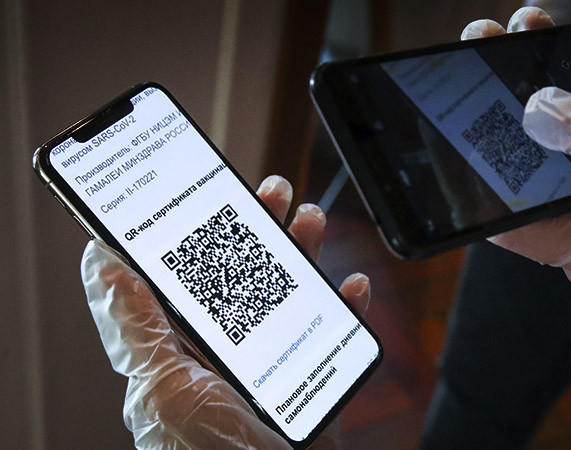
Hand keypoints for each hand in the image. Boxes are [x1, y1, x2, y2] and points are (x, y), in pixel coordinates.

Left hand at [81, 175, 370, 448]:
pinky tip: (351, 287)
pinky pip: (331, 329)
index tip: (201, 193)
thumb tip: (105, 269)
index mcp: (182, 345)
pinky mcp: (307, 372)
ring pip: (287, 289)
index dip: (189, 231)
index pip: (179, 275)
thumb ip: (138, 331)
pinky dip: (345, 305)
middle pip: (240, 271)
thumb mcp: (163, 389)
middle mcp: (224, 345)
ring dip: (301, 250)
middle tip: (271, 192)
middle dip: (257, 228)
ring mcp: (269, 357)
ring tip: (311, 219)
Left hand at [462, 7, 570, 291]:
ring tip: (511, 38)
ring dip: (532, 94)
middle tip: (476, 56)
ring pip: (549, 150)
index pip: (509, 221)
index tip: (442, 132)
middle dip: (499, 114)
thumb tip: (538, 111)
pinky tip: (553, 53)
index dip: (471, 179)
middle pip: (524, 175)